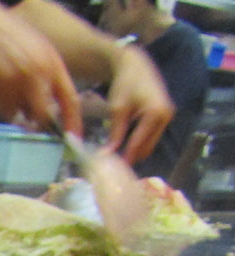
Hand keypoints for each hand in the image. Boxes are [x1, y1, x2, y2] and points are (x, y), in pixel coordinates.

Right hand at [0, 7, 82, 136]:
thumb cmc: (13, 36)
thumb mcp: (40, 51)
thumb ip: (49, 77)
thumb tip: (52, 109)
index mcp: (53, 64)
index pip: (70, 99)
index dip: (73, 123)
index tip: (74, 140)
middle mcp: (37, 74)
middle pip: (43, 115)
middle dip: (39, 124)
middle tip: (33, 125)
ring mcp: (15, 82)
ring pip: (19, 115)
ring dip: (16, 112)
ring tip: (8, 92)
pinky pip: (2, 110)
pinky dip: (0, 106)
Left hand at [101, 46, 174, 163]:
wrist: (136, 66)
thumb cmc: (125, 84)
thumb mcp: (117, 109)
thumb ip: (115, 133)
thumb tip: (107, 155)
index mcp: (155, 113)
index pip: (138, 142)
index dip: (125, 158)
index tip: (113, 171)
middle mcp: (166, 116)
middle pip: (147, 147)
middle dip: (131, 157)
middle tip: (113, 168)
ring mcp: (167, 117)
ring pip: (150, 144)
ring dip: (135, 152)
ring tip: (117, 160)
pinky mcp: (164, 117)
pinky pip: (151, 137)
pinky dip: (139, 143)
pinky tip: (125, 148)